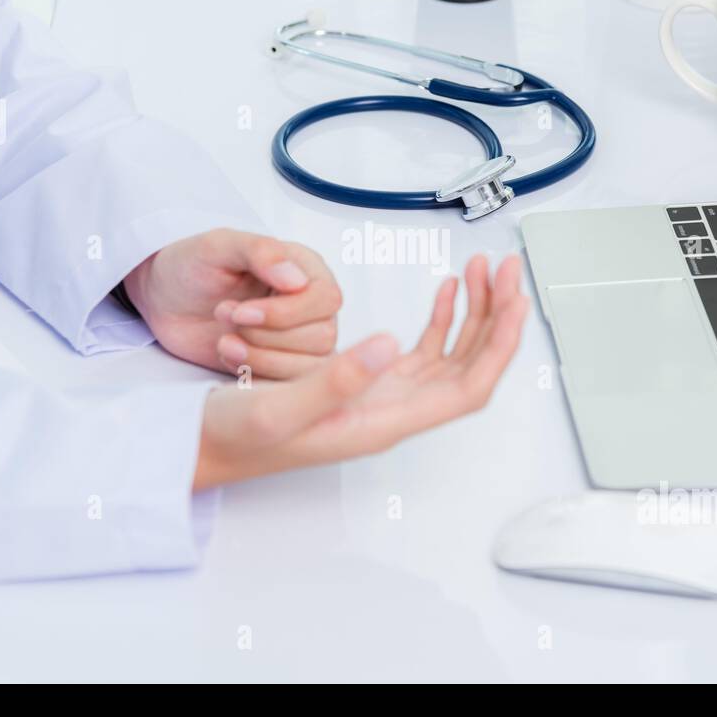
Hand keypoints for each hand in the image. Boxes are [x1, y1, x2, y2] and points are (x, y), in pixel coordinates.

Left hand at [123, 229, 341, 377]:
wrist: (163, 300)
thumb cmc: (192, 266)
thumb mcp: (218, 246)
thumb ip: (260, 252)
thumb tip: (298, 279)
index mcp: (306, 269)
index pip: (327, 299)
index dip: (287, 313)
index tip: (242, 312)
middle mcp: (310, 306)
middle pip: (321, 336)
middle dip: (266, 336)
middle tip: (224, 316)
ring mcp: (299, 341)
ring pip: (309, 366)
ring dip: (261, 359)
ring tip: (223, 341)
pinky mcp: (281, 367)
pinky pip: (289, 387)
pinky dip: (255, 377)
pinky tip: (227, 356)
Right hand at [194, 254, 527, 489]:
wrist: (200, 445)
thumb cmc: (233, 437)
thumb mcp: (276, 407)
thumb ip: (333, 380)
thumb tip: (388, 345)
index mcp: (381, 422)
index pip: (467, 389)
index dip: (498, 347)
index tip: (516, 304)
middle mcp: (392, 413)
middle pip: (470, 368)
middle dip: (496, 319)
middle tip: (507, 270)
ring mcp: (382, 398)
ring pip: (452, 356)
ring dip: (474, 314)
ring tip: (484, 270)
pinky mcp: (366, 384)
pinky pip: (421, 352)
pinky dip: (441, 320)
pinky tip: (447, 292)